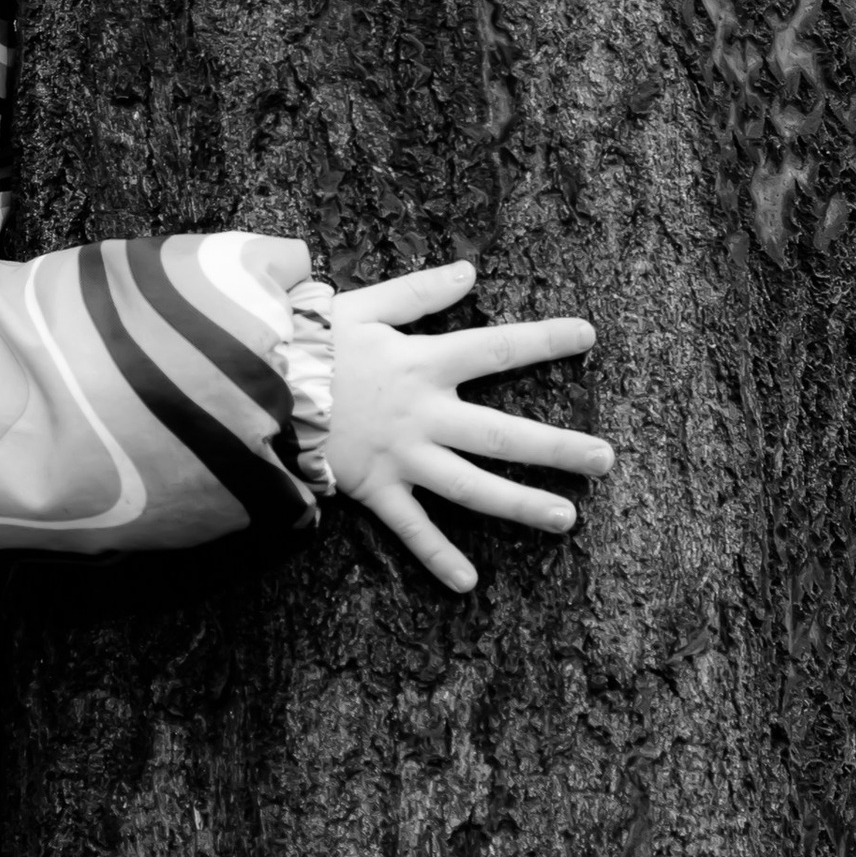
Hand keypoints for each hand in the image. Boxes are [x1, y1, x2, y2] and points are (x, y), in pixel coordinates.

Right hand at [325, 258, 611, 595]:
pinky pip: (410, 529)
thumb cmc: (305, 342)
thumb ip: (419, 293)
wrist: (248, 385)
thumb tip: (470, 272)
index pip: (498, 348)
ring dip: (520, 505)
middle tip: (606, 461)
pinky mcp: (373, 489)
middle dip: (558, 448)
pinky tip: (468, 584)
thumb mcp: (363, 304)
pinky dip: (436, 557)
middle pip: (503, 434)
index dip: (544, 341)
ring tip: (566, 519)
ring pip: (471, 487)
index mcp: (424, 363)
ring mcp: (401, 457)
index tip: (588, 337)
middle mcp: (423, 415)